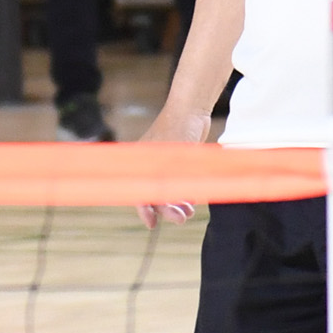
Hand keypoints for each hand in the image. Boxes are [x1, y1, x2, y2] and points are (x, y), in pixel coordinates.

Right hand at [132, 105, 211, 228]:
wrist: (191, 107)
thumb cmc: (177, 130)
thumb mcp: (173, 159)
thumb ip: (170, 183)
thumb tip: (166, 207)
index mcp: (141, 164)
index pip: (139, 192)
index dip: (144, 211)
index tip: (152, 225)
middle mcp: (148, 165)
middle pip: (155, 193)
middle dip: (167, 209)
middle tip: (182, 219)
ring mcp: (162, 162)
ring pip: (167, 189)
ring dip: (177, 202)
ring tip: (190, 211)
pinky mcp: (175, 159)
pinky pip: (176, 181)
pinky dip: (183, 191)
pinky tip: (193, 199)